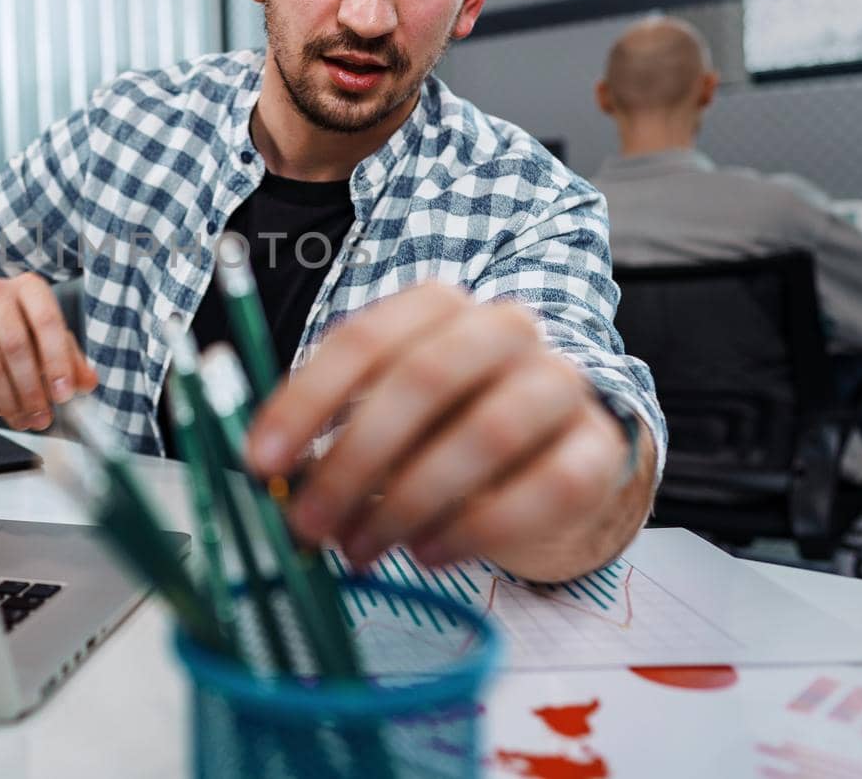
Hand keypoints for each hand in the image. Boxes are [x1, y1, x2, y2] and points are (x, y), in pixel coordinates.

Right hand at [0, 272, 97, 430]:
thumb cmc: (21, 325)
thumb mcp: (52, 335)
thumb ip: (72, 359)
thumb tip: (87, 383)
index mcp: (29, 288)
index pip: (46, 322)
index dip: (57, 361)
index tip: (63, 394)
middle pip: (14, 346)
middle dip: (31, 390)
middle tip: (43, 417)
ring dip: (9, 401)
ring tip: (24, 419)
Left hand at [247, 282, 639, 578]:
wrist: (550, 463)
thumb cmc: (443, 435)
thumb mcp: (380, 424)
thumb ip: (327, 439)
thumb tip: (266, 479)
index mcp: (438, 307)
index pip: (365, 338)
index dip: (307, 400)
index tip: (262, 461)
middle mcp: (505, 329)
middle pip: (426, 380)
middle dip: (355, 459)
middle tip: (309, 523)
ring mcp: (561, 384)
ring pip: (488, 433)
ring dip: (409, 502)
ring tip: (362, 548)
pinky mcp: (599, 448)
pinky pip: (547, 487)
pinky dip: (479, 528)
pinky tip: (428, 553)